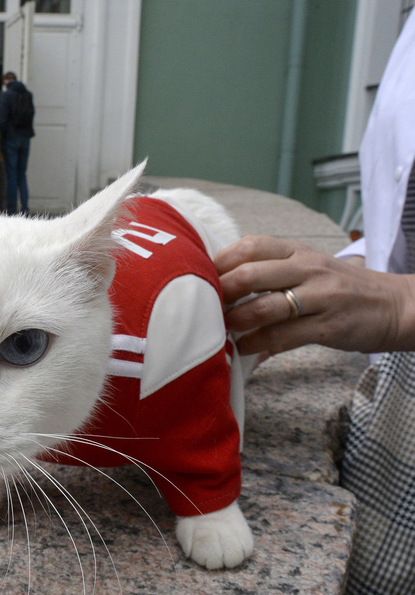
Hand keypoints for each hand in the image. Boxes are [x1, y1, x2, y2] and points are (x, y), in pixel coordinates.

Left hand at [214, 235, 414, 354]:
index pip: (250, 245)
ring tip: (220, 330)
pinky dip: (257, 344)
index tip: (200, 277)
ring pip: (265, 306)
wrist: (394, 305)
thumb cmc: (337, 287)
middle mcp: (307, 268)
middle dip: (220, 292)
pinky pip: (283, 336)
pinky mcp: (329, 325)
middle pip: (251, 274)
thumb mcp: (306, 265)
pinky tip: (243, 348)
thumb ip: (269, 268)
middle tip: (203, 306)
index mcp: (297, 250)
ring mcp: (320, 296)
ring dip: (236, 321)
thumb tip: (218, 282)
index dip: (220, 262)